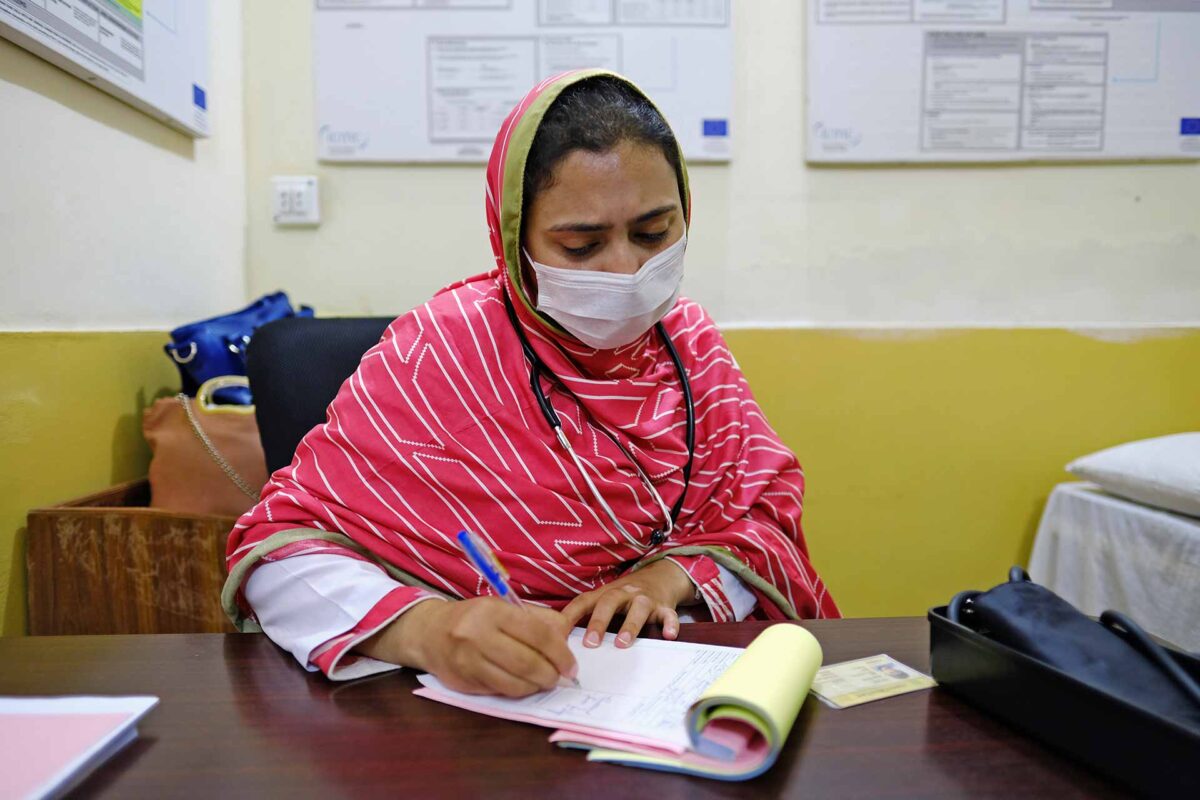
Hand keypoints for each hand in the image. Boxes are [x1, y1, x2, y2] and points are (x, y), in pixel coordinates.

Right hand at [358, 597, 576, 697]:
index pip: (537, 634)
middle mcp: (477, 635)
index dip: (560, 653)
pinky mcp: (463, 682)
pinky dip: (518, 691)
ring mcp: (468, 661)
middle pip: (527, 662)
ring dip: (536, 686)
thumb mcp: (504, 607)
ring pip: (514, 683)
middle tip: (560, 677)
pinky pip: (499, 692)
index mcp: (492, 611)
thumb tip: (567, 637)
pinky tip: (523, 684)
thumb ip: (538, 619)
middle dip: (551, 674)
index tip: (571, 665)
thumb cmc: (474, 618)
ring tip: (544, 681)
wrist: (429, 632)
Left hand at [561, 559, 695, 648]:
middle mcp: (625, 593)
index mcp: (607, 593)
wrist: (661, 576)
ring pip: (639, 608)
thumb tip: (563, 638)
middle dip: (599, 622)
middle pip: (610, 602)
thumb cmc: (626, 596)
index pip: (585, 601)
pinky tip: (669, 635)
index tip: (558, 633)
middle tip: (590, 643)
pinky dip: (670, 624)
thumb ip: (589, 614)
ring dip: (630, 626)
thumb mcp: (607, 599)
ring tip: (622, 643)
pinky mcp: (665, 607)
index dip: (570, 615)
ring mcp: (646, 599)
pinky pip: (669, 615)